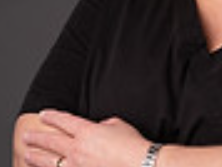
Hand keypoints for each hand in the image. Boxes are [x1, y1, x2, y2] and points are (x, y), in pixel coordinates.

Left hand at [23, 110, 149, 166]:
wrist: (138, 164)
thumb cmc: (131, 144)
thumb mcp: (118, 125)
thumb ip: (103, 125)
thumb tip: (98, 128)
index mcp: (87, 131)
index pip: (64, 121)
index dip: (53, 116)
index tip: (43, 114)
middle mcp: (78, 149)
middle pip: (51, 141)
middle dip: (37, 137)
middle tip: (26, 136)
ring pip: (50, 162)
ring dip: (37, 158)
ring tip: (27, 155)